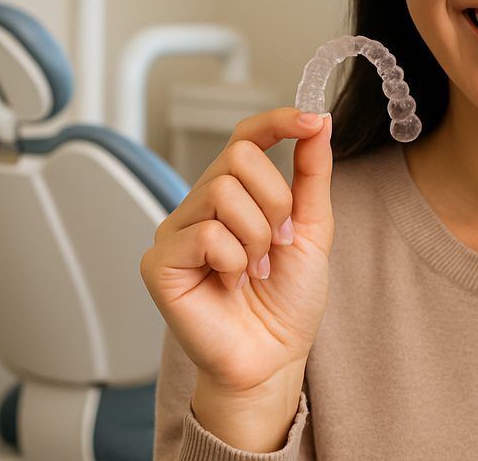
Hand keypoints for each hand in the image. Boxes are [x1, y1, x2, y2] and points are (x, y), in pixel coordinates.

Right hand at [140, 107, 333, 395]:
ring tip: (256, 270)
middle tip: (278, 244)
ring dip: (258, 237)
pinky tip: (231, 285)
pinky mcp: (159, 263)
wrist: (274, 357)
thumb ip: (312, 174)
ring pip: (224, 192)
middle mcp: (199, 205)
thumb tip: (318, 122)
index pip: (246, 136)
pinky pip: (207, 234)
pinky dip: (234, 261)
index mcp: (234, 193)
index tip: (310, 119)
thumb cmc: (287, 300)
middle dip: (275, 202)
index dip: (276, 121)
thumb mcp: (313, 228)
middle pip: (237, 158)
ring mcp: (175, 232)